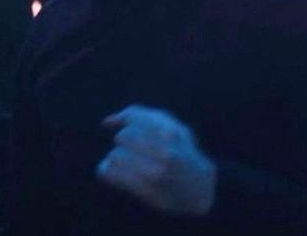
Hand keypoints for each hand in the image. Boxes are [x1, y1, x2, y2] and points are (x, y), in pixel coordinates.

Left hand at [97, 105, 215, 215]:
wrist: (199, 188)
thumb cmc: (181, 152)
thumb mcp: (172, 126)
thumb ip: (140, 116)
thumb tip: (106, 121)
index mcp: (171, 133)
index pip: (132, 118)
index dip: (129, 122)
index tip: (133, 129)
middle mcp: (164, 154)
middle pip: (123, 136)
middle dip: (125, 140)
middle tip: (134, 148)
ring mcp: (154, 174)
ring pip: (115, 155)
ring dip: (117, 156)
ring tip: (128, 161)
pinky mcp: (144, 191)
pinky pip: (109, 173)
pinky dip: (108, 169)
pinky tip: (117, 172)